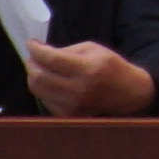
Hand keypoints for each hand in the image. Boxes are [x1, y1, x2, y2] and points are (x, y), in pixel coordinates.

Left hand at [23, 37, 151, 118]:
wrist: (128, 93)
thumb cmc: (110, 67)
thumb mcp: (93, 49)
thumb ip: (66, 50)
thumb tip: (40, 52)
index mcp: (87, 69)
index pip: (51, 59)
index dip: (36, 50)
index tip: (31, 43)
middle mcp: (78, 90)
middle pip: (39, 77)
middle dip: (31, 63)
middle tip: (33, 56)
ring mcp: (73, 106)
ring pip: (38, 90)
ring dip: (34, 76)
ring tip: (39, 67)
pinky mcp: (69, 116)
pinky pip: (45, 100)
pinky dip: (43, 89)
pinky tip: (51, 82)